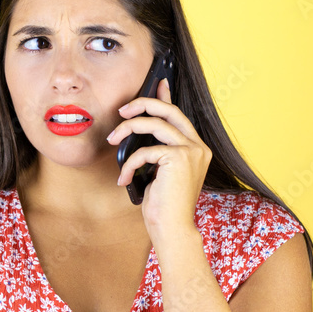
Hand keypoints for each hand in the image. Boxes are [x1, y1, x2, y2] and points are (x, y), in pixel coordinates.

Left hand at [107, 78, 211, 240]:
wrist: (172, 228)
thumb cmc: (164, 205)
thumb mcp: (158, 171)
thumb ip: (156, 149)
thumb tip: (141, 129)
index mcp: (197, 148)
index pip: (179, 114)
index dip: (165, 96)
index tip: (157, 82)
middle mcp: (198, 147)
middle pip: (169, 110)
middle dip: (143, 104)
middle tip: (122, 109)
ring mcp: (192, 151)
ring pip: (154, 124)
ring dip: (128, 129)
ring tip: (113, 140)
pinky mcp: (179, 158)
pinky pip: (145, 150)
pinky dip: (129, 163)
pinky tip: (124, 178)